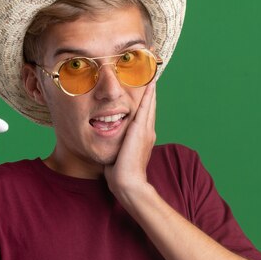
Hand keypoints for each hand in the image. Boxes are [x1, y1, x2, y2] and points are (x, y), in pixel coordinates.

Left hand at [104, 81, 156, 200]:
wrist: (128, 183)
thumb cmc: (120, 174)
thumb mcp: (118, 155)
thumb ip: (117, 146)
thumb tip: (108, 143)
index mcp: (143, 139)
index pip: (144, 117)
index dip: (145, 104)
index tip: (145, 91)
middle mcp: (147, 133)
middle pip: (150, 108)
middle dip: (150, 93)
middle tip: (151, 76)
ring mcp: (146, 131)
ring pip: (149, 105)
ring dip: (150, 91)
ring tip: (152, 75)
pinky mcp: (140, 130)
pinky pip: (146, 108)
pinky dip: (148, 95)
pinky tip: (150, 84)